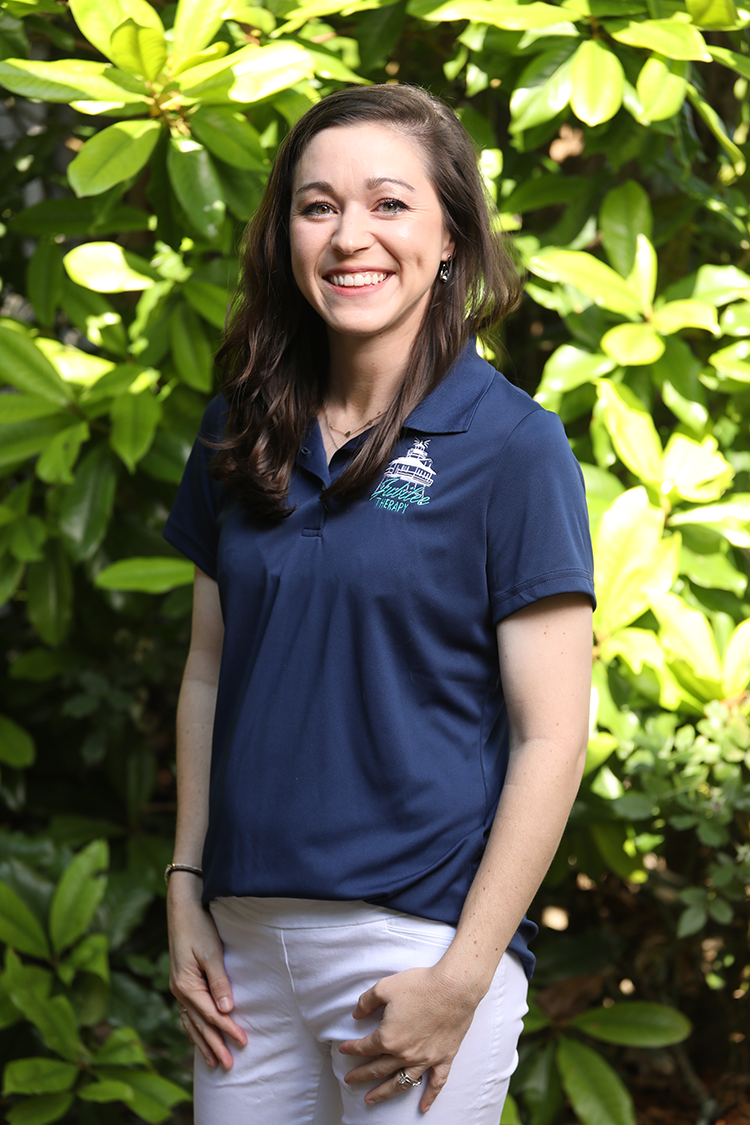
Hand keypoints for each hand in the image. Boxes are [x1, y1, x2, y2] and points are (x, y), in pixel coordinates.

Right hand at [168, 886, 246, 1069]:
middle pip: (199, 1024)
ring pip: (191, 1022)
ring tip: (213, 1061)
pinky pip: (186, 1013)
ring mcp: (177, 987)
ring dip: (202, 1042)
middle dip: (215, 1045)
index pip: (211, 1015)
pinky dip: (192, 1028)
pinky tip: (196, 1036)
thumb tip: (226, 1010)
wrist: (181, 908)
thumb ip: (219, 981)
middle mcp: (179, 990)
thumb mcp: (211, 952)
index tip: (243, 1042)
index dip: (227, 1030)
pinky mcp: (180, 981)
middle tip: (229, 1065)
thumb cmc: (199, 926)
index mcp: (186, 985)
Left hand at [338, 963, 478, 1112]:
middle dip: (361, 1075)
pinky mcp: (444, 1058)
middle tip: (349, 1079)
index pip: (364, 1047)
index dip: (351, 1048)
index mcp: (388, 1038)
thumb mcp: (384, 987)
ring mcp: (425, 1059)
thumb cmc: (420, 985)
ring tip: (371, 1099)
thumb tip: (356, 1014)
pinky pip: (436, 1083)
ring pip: (401, 1082)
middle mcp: (405, 1054)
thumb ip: (366, 1002)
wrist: (454, 986)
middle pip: (378, 1069)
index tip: (343, 1049)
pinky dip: (429, 1097)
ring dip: (384, 1092)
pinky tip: (423, 1107)